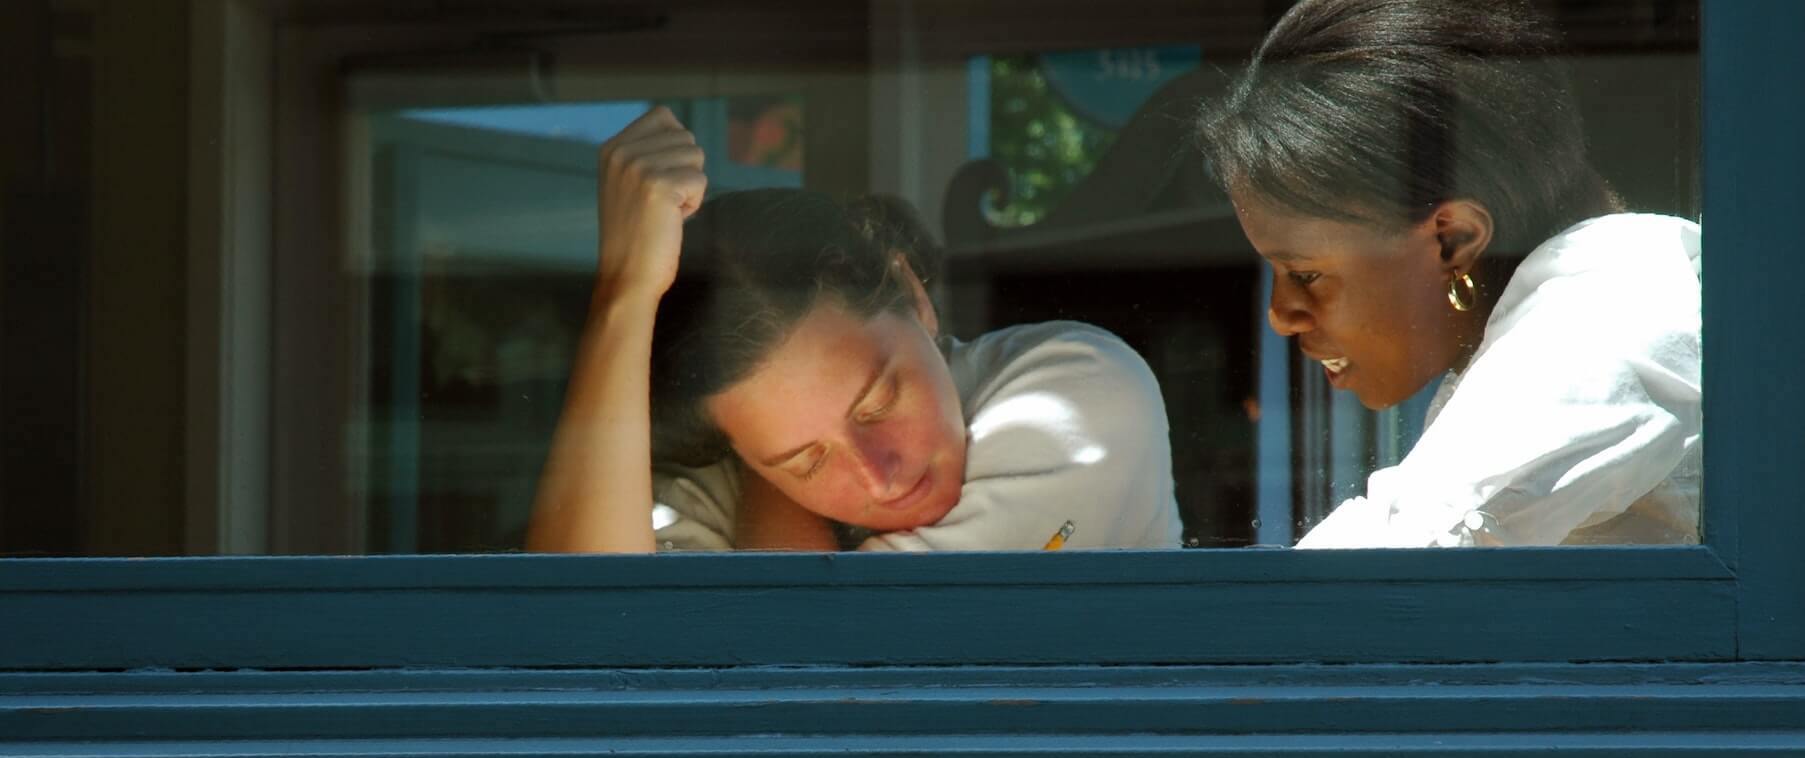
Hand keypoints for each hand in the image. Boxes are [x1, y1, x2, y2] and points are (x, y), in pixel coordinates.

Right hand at [594, 106, 706, 300]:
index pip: (663, 116)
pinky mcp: (659, 186)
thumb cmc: (636, 235)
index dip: (675, 148)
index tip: (658, 181)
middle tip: (661, 203)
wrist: (626, 277)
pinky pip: (700, 180)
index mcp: (611, 148)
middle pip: (684, 136)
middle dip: (684, 170)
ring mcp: (638, 167)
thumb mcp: (628, 183)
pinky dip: (694, 204)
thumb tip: (682, 133)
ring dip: (690, 187)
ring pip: (695, 156)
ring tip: (665, 211)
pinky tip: (671, 221)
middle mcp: (621, 152)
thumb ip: (646, 153)